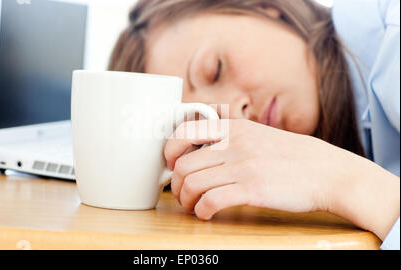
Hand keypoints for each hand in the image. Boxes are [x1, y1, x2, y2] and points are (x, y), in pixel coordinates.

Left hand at [165, 119, 354, 219]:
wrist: (327, 171)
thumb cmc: (291, 157)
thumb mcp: (258, 134)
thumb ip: (230, 138)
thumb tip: (199, 150)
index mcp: (234, 127)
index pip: (183, 131)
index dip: (169, 152)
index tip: (172, 166)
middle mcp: (234, 143)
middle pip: (183, 164)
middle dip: (176, 185)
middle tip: (182, 194)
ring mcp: (243, 166)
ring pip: (192, 183)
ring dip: (186, 200)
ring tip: (193, 206)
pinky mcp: (252, 189)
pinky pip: (211, 201)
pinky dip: (202, 210)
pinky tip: (207, 213)